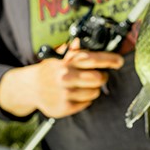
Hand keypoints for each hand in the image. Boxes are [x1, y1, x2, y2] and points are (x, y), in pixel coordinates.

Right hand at [0, 41, 123, 118]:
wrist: (30, 88)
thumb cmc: (49, 71)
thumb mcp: (59, 57)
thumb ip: (72, 50)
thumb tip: (80, 41)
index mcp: (66, 63)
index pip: (93, 59)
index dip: (110, 60)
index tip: (119, 61)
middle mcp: (66, 78)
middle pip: (98, 78)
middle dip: (102, 77)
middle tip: (100, 76)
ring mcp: (65, 94)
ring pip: (94, 92)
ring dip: (94, 89)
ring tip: (84, 86)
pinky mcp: (64, 107)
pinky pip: (87, 103)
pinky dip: (85, 99)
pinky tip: (76, 94)